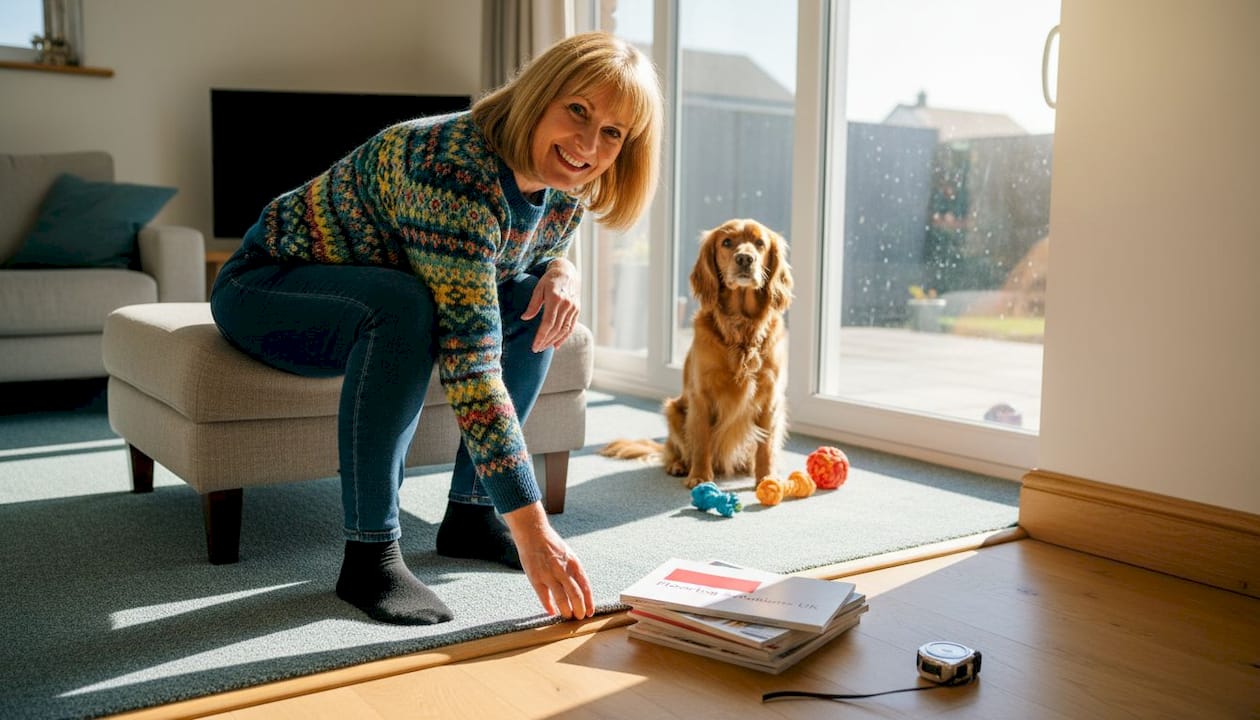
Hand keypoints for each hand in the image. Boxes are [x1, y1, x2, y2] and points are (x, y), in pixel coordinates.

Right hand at [502, 502, 594, 618]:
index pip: (586, 587)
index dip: (589, 602)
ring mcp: (549, 574)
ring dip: (566, 610)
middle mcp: (563, 570)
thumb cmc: (551, 544)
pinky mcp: (535, 577)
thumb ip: (573, 571)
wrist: (533, 532)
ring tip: (567, 616)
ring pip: (561, 598)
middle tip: (579, 617)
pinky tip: (551, 612)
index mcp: (574, 564)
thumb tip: (580, 589)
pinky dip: (548, 606)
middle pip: (576, 595)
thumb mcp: (568, 554)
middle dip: (580, 609)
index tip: (590, 612)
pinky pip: (544, 596)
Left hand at [522, 258, 579, 351]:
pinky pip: (571, 327)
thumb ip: (533, 304)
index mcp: (555, 298)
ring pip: (564, 330)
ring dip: (554, 341)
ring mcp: (573, 308)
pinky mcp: (577, 310)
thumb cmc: (549, 280)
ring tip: (544, 348)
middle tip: (537, 349)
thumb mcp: (538, 289)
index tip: (534, 346)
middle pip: (556, 329)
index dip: (541, 336)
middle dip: (546, 341)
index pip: (548, 323)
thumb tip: (524, 318)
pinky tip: (556, 345)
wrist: (567, 272)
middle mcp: (566, 304)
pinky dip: (564, 337)